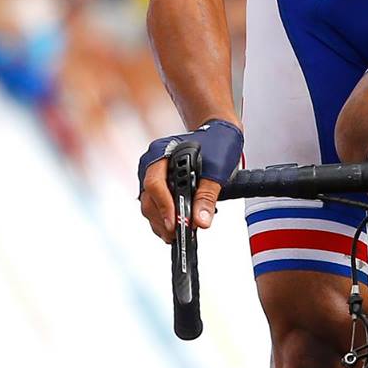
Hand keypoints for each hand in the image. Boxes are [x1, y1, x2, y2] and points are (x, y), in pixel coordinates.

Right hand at [136, 119, 241, 243]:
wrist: (219, 132)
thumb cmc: (217, 141)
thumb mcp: (217, 168)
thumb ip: (207, 196)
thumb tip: (201, 221)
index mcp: (162, 152)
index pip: (155, 183)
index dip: (164, 206)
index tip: (174, 223)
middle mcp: (153, 163)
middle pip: (148, 198)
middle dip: (161, 219)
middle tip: (176, 234)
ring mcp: (154, 174)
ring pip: (149, 204)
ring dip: (161, 222)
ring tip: (176, 235)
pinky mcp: (161, 184)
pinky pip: (155, 204)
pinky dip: (163, 218)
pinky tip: (175, 227)